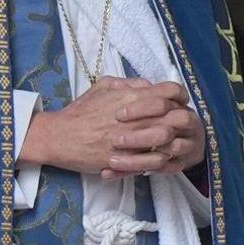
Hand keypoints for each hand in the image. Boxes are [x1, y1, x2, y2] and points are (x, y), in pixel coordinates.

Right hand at [17, 77, 200, 179]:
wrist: (61, 137)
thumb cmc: (80, 111)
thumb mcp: (103, 86)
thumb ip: (129, 83)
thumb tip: (149, 85)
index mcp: (132, 96)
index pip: (172, 91)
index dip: (180, 98)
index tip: (177, 104)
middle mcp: (138, 117)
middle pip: (178, 116)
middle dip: (183, 121)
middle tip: (178, 126)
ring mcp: (135, 140)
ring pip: (171, 141)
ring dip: (176, 142)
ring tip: (171, 144)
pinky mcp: (129, 160)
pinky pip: (157, 161)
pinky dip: (164, 160)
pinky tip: (162, 159)